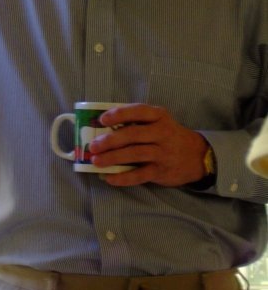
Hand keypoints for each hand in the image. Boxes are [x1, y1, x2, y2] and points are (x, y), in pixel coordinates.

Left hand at [88, 103, 208, 186]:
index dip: (119, 114)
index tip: (102, 119)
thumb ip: (137, 122)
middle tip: (93, 145)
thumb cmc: (168, 135)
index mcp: (159, 116)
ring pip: (135, 154)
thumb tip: (103, 128)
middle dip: (110, 140)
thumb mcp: (158, 121)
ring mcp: (163, 153)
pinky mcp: (162, 171)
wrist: (197, 155)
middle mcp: (162, 132)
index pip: (138, 111)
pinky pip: (140, 175)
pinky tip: (109, 178)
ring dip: (113, 158)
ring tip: (96, 161)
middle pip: (133, 134)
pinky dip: (123, 177)